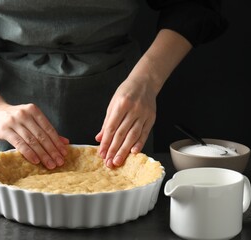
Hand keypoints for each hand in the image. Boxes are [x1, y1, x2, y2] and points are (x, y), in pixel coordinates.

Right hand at [0, 103, 69, 168]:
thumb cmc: (16, 118)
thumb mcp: (32, 120)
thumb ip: (46, 130)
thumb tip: (65, 142)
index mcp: (34, 111)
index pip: (49, 128)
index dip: (57, 142)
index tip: (64, 153)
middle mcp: (25, 114)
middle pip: (41, 136)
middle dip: (52, 150)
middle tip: (59, 162)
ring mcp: (14, 122)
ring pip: (32, 141)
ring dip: (42, 154)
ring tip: (50, 164)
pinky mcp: (5, 130)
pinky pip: (19, 143)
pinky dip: (29, 153)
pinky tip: (36, 160)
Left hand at [96, 29, 191, 167]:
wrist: (145, 82)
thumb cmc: (126, 92)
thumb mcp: (113, 104)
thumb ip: (107, 122)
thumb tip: (99, 138)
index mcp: (121, 104)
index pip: (111, 127)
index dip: (106, 142)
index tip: (101, 153)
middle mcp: (133, 110)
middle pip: (122, 133)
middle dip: (114, 149)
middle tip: (109, 162)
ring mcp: (143, 114)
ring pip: (133, 136)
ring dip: (125, 150)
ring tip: (118, 161)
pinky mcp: (151, 118)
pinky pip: (144, 133)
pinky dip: (139, 144)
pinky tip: (134, 153)